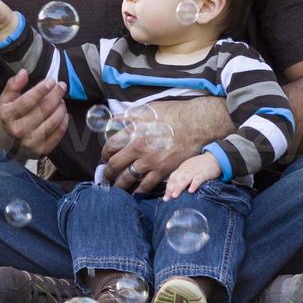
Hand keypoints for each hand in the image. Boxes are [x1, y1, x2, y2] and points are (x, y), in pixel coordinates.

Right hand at [0, 70, 68, 157]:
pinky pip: (58, 133)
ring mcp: (30, 142)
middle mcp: (18, 130)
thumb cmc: (9, 118)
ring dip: (61, 107)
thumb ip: (13, 85)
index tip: (51, 81)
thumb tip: (24, 73)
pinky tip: (63, 113)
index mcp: (8, 116)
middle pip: (43, 109)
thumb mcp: (5, 100)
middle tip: (61, 86)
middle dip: (56, 95)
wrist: (6, 145)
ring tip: (61, 100)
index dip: (41, 89)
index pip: (28, 101)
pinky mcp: (41, 150)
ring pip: (53, 121)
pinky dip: (64, 121)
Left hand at [101, 97, 229, 192]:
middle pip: (114, 166)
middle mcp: (138, 150)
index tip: (105, 157)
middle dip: (107, 172)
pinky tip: (135, 193)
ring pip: (127, 179)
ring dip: (119, 184)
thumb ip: (130, 116)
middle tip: (106, 175)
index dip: (104, 154)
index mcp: (132, 133)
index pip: (109, 147)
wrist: (197, 124)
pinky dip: (138, 191)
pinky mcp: (163, 171)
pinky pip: (146, 186)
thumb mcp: (148, 109)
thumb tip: (115, 120)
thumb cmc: (173, 113)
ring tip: (116, 187)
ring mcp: (150, 162)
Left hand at [164, 153, 222, 199]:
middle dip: (170, 189)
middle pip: (176, 179)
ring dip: (179, 188)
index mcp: (182, 169)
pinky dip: (194, 184)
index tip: (165, 197)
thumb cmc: (200, 166)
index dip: (168, 187)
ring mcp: (194, 171)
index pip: (172, 178)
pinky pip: (198, 179)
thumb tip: (175, 190)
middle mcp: (186, 170)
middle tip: (166, 199)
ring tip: (174, 196)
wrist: (214, 158)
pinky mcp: (204, 173)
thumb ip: (182, 177)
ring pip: (185, 179)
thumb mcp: (189, 169)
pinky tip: (191, 191)